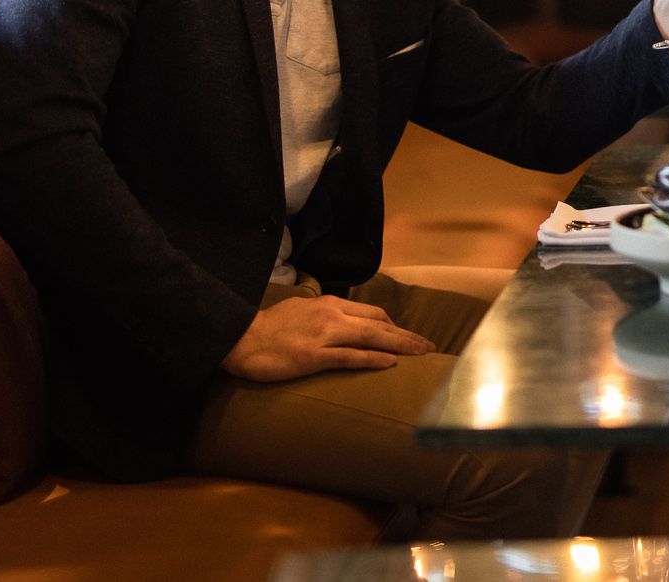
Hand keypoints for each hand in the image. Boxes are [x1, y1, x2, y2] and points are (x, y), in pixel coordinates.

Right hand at [219, 295, 434, 381]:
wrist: (239, 338)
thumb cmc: (268, 328)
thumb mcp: (302, 310)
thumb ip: (324, 315)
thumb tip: (341, 323)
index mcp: (330, 304)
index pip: (372, 313)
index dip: (395, 325)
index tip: (409, 337)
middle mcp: (332, 315)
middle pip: (380, 323)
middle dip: (408, 335)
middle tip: (429, 347)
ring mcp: (324, 335)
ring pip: (373, 337)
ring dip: (401, 345)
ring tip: (422, 354)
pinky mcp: (314, 355)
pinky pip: (351, 357)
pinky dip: (374, 359)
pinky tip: (391, 364)